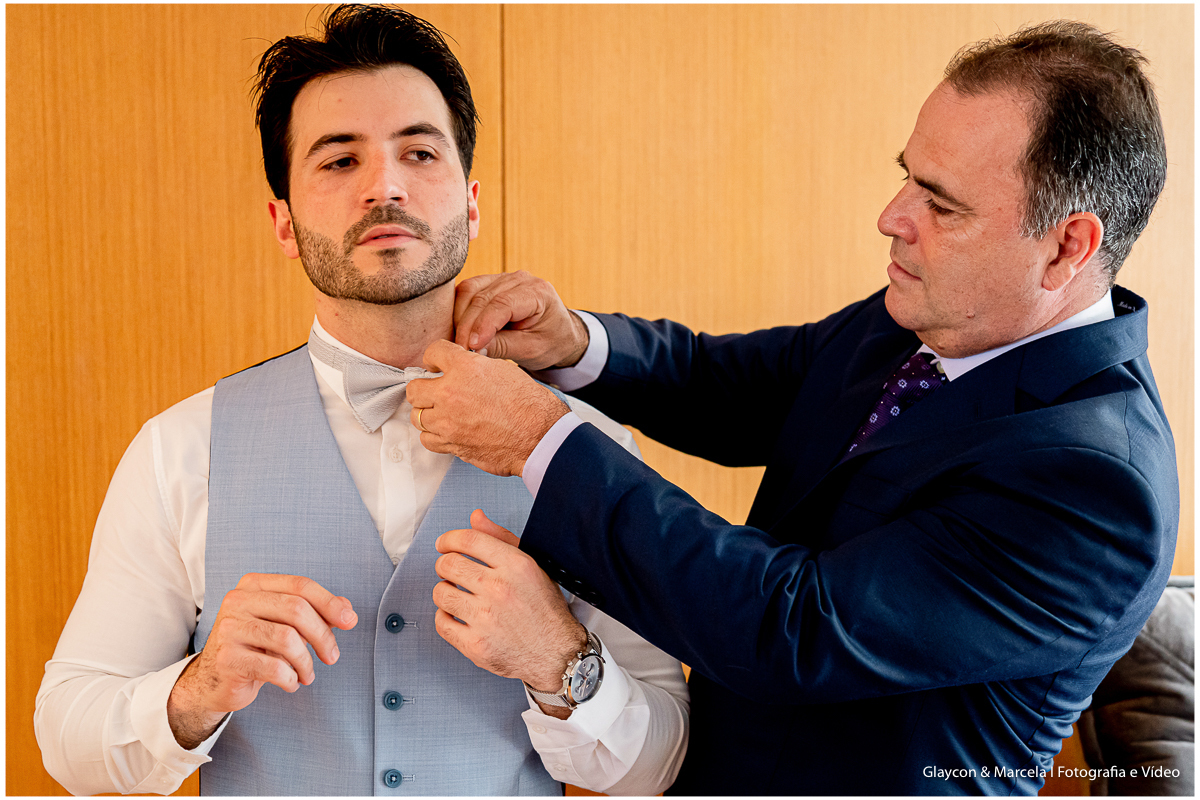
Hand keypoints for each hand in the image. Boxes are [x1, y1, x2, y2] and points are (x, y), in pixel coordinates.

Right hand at [167, 573, 356, 748]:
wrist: (214, 680)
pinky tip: (290, 683)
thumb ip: (315, 613)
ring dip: (306, 662)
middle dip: (323, 635)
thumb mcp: (284, 625)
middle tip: (332, 656)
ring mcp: (229, 629)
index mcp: (253, 585)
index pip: (300, 586)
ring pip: (287, 639)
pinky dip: (291, 678)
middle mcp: (238, 601)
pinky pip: (274, 667)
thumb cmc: (254, 648)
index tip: (350, 621)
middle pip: (296, 609)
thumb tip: (347, 609)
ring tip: (308, 674)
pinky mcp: (227, 658)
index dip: (330, 603)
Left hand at [408, 340, 569, 476]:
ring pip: (416, 416)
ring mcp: (448, 422)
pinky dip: (434, 435)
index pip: (432, 352)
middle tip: (436, 391)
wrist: (539, 437)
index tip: (435, 365)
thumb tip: (463, 367)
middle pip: (414, 388)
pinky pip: (427, 439)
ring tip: (443, 413)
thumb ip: (476, 366)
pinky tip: (447, 431)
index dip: (433, 358)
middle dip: (424, 388)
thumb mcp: (504, 370)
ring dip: (428, 413)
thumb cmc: (529, 405)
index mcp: (465, 368)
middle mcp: (450, 393)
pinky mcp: (452, 444)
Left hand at [434, 510, 586, 715]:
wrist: (556, 654)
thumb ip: (502, 538)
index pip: (468, 540)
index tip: (444, 544)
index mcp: (515, 565)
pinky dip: (445, 618)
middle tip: (451, 571)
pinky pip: (441, 623)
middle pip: (448, 564)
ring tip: (457, 595)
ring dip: (444, 591)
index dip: (449, 539)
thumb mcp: (532, 566)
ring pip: (441, 593)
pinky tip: (457, 616)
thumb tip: (475, 517)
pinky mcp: (475, 645)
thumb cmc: (544, 609)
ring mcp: (485, 618)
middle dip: (444, 565)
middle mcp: (499, 589)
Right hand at [453, 271, 589, 369]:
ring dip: (459, 317)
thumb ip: (503, 347)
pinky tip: (459, 330)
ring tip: (459, 342)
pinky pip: (466, 292)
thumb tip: (472, 349)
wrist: (558, 334)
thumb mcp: (532, 350)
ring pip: (469, 291)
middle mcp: (520, 279)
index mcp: (538, 292)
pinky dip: (459, 311)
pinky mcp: (490, 283)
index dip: (483, 325)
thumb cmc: (551, 342)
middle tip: (460, 351)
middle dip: (467, 325)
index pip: (502, 304)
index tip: (470, 346)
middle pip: (482, 297)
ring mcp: (503, 278)